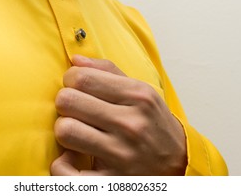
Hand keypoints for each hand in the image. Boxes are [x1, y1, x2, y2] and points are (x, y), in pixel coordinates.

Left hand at [51, 55, 186, 174]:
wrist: (179, 163)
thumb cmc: (153, 123)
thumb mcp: (140, 91)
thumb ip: (107, 71)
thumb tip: (75, 59)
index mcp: (138, 96)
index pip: (82, 77)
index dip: (70, 79)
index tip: (76, 86)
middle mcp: (131, 123)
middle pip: (68, 101)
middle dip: (65, 102)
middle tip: (75, 108)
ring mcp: (122, 154)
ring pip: (65, 130)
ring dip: (65, 130)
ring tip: (76, 131)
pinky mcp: (112, 180)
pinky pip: (66, 172)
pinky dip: (62, 166)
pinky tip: (72, 159)